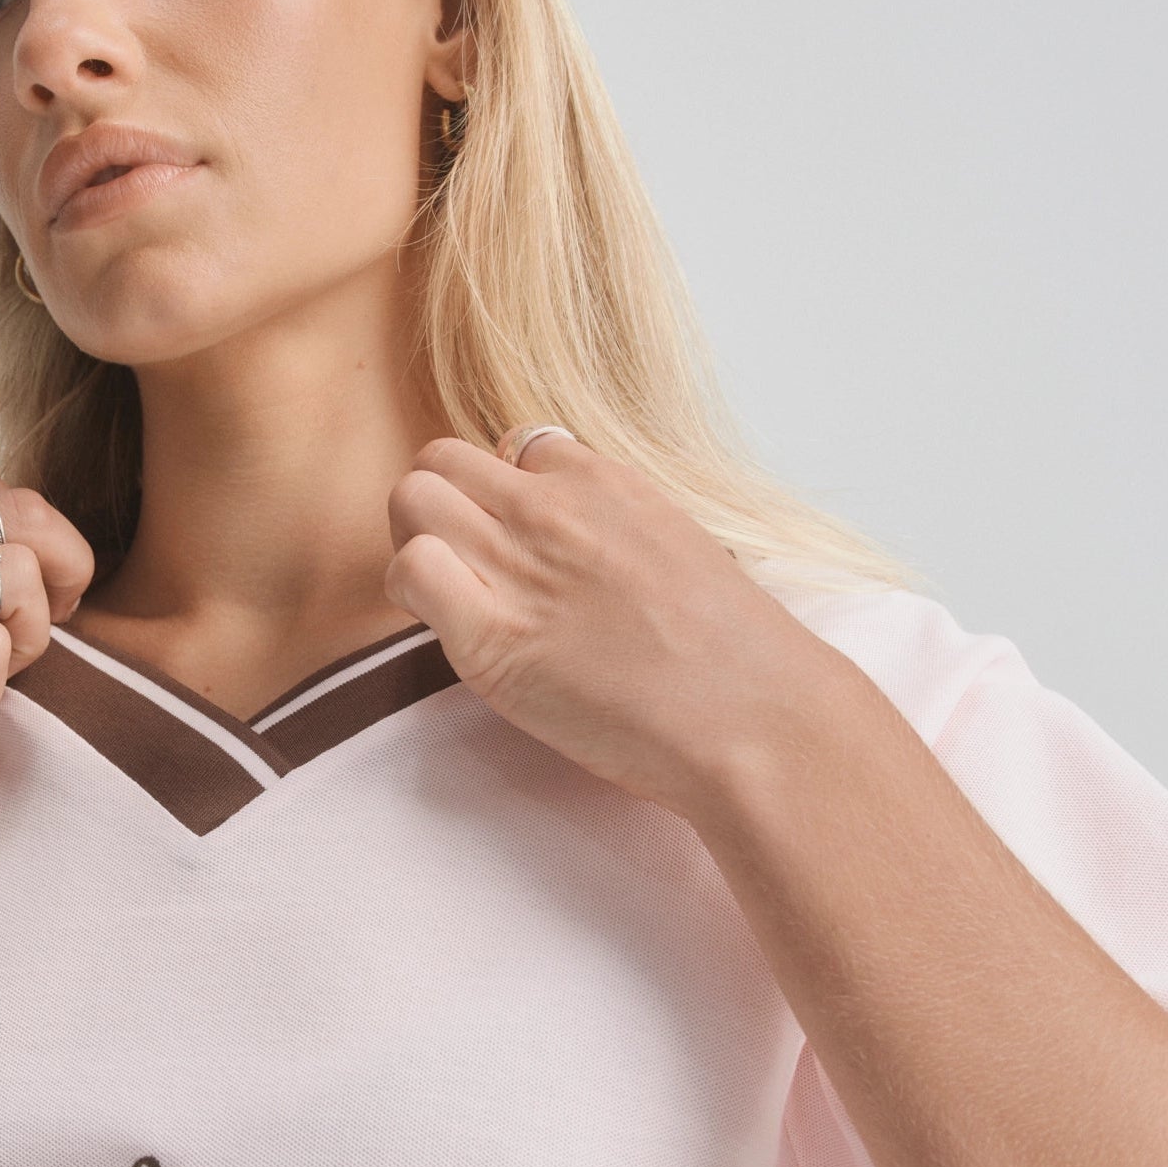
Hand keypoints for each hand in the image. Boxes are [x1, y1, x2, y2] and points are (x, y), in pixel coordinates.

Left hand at [382, 432, 840, 819]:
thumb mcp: (682, 548)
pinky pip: (411, 569)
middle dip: (440, 506)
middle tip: (464, 566)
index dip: (507, 495)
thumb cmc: (733, 657)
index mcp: (608, 482)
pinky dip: (411, 591)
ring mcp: (520, 565)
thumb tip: (584, 546)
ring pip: (413, 498)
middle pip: (444, 459)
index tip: (524, 544)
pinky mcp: (491, 636)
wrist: (756, 718)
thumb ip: (620, 529)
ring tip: (449, 595)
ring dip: (415, 542)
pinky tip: (449, 626)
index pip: (516, 447)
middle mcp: (555, 509)